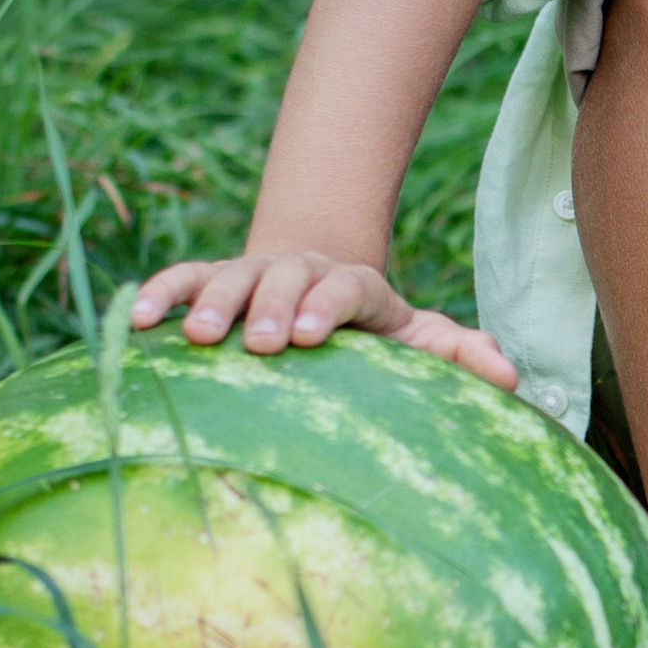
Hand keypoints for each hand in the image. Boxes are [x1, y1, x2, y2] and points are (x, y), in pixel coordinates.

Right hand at [129, 252, 518, 389]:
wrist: (314, 294)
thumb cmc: (369, 334)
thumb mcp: (414, 341)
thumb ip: (457, 353)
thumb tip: (512, 376)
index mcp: (355, 287)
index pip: (347, 286)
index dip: (327, 305)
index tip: (308, 337)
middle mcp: (301, 272)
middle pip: (286, 275)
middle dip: (270, 304)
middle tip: (258, 343)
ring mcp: (253, 272)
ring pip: (230, 274)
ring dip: (213, 302)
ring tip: (198, 338)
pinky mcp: (208, 282)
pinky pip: (180, 279)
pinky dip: (158, 293)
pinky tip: (135, 321)